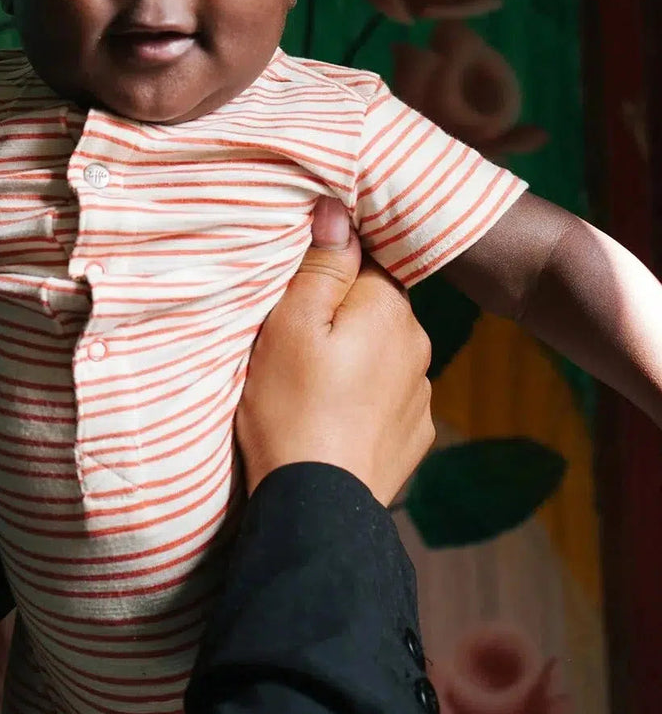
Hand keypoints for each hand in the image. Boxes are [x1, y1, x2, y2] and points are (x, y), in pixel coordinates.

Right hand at [235, 196, 434, 504]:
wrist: (317, 504)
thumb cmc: (291, 407)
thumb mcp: (290, 325)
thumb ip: (321, 265)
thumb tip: (338, 210)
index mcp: (388, 308)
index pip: (366, 263)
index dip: (330, 273)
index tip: (300, 294)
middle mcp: (418, 344)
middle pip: (376, 310)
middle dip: (344, 317)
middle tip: (298, 343)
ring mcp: (422, 394)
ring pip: (385, 355)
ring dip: (357, 359)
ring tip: (314, 386)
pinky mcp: (416, 435)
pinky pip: (389, 399)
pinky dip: (367, 401)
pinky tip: (336, 418)